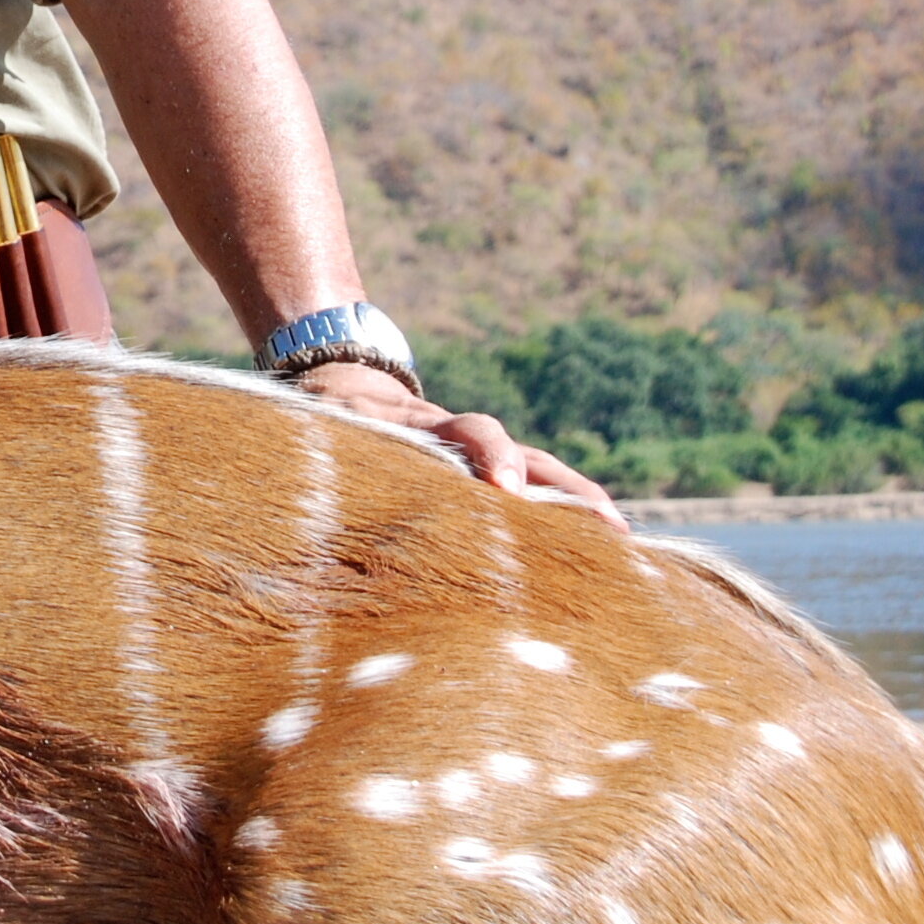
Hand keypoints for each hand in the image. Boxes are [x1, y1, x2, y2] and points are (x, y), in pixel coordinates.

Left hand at [294, 360, 627, 528]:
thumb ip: (321, 433)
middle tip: (605, 526)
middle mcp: (458, 441)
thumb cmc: (321, 415)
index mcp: (419, 428)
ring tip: (620, 540)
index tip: (507, 492)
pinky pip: (530, 490)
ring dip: (576, 502)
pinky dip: (563, 513)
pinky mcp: (479, 474)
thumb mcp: (319, 420)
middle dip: (565, 488)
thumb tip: (303, 448)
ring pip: (537, 474)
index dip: (489, 456)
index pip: (467, 433)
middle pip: (523, 457)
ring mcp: (476, 457)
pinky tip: (596, 549)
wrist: (336, 374)